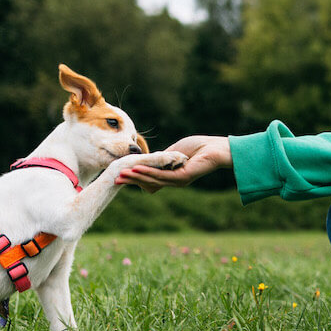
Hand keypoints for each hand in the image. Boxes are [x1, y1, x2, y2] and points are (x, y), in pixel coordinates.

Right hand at [115, 135, 231, 192]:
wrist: (215, 148)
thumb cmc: (198, 147)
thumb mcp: (173, 152)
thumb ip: (160, 157)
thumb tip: (147, 160)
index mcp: (170, 175)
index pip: (149, 179)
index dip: (135, 178)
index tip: (120, 175)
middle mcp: (173, 181)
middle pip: (148, 183)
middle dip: (131, 181)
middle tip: (115, 179)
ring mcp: (177, 181)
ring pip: (152, 181)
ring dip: (136, 177)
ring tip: (122, 175)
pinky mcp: (182, 177)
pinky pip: (162, 176)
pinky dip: (148, 173)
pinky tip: (137, 171)